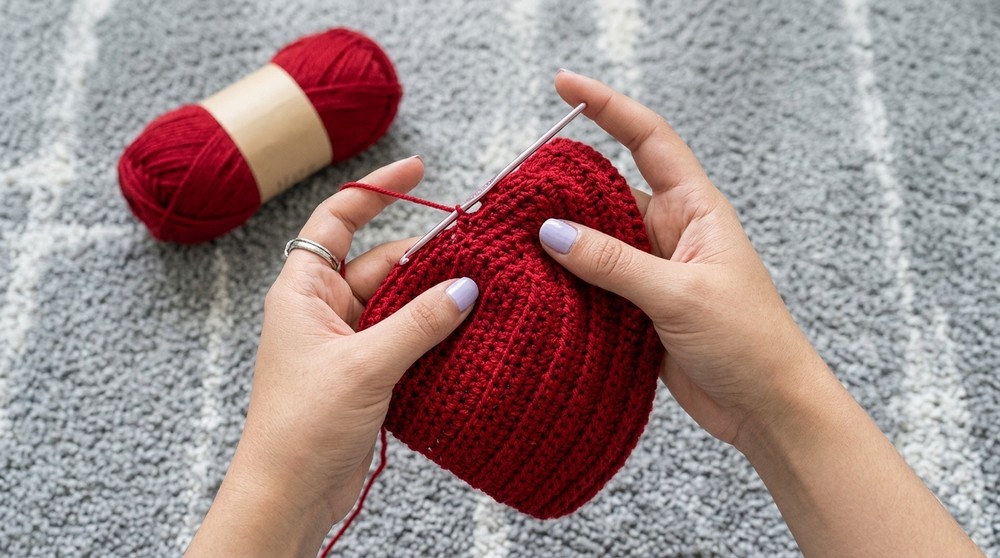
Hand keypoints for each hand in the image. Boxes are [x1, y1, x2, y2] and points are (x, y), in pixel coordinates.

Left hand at [186, 157, 478, 556]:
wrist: (290, 495)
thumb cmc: (302, 426)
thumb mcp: (364, 365)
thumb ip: (418, 322)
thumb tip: (466, 286)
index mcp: (303, 289)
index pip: (338, 218)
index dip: (377, 189)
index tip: (418, 169)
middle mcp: (323, 307)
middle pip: (381, 261)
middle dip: (427, 256)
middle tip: (478, 252)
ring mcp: (347, 341)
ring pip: (399, 301)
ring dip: (434, 298)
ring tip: (483, 291)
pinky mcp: (367, 372)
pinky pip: (406, 337)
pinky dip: (434, 332)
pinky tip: (468, 331)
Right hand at [542, 72, 980, 556]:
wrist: (767, 409)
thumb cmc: (749, 342)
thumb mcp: (680, 294)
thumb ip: (614, 262)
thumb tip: (552, 232)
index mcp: (695, 209)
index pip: (649, 140)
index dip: (608, 107)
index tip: (564, 86)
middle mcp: (670, 232)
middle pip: (608, 191)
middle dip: (562, 186)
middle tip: (513, 191)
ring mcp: (652, 271)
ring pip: (594, 241)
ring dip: (559, 241)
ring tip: (509, 239)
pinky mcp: (638, 309)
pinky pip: (593, 283)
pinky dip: (565, 283)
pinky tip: (532, 284)